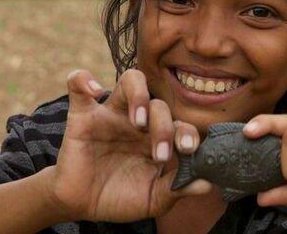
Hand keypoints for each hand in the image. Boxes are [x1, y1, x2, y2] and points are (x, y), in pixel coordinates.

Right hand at [46, 69, 210, 222]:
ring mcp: (111, 114)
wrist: (83, 206)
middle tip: (160, 154)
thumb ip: (177, 189)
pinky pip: (79, 84)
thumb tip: (207, 184)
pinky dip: (83, 80)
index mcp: (158, 137)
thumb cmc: (121, 197)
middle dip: (164, 127)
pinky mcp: (82, 115)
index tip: (187, 151)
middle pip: (158, 104)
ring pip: (131, 80)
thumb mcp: (153, 199)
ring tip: (138, 122)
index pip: (179, 123)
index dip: (188, 133)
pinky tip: (93, 91)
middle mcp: (138, 120)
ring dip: (139, 96)